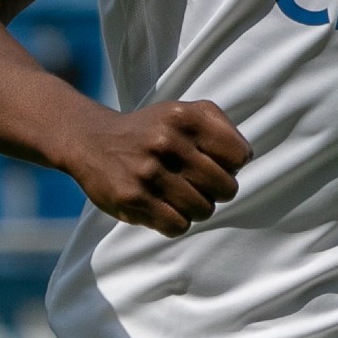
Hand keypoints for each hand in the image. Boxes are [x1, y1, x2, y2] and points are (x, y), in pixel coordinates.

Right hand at [60, 97, 250, 236]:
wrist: (92, 140)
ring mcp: (148, 171)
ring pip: (203, 210)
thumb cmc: (151, 130)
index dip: (231, 166)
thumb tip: (244, 158)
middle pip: (226, 188)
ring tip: (180, 196)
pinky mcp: (131, 198)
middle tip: (198, 185)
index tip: (214, 164)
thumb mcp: (184, 111)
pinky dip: (176, 222)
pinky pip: (178, 226)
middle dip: (217, 191)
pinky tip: (164, 207)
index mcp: (185, 117)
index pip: (239, 156)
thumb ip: (220, 126)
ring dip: (196, 208)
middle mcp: (167, 141)